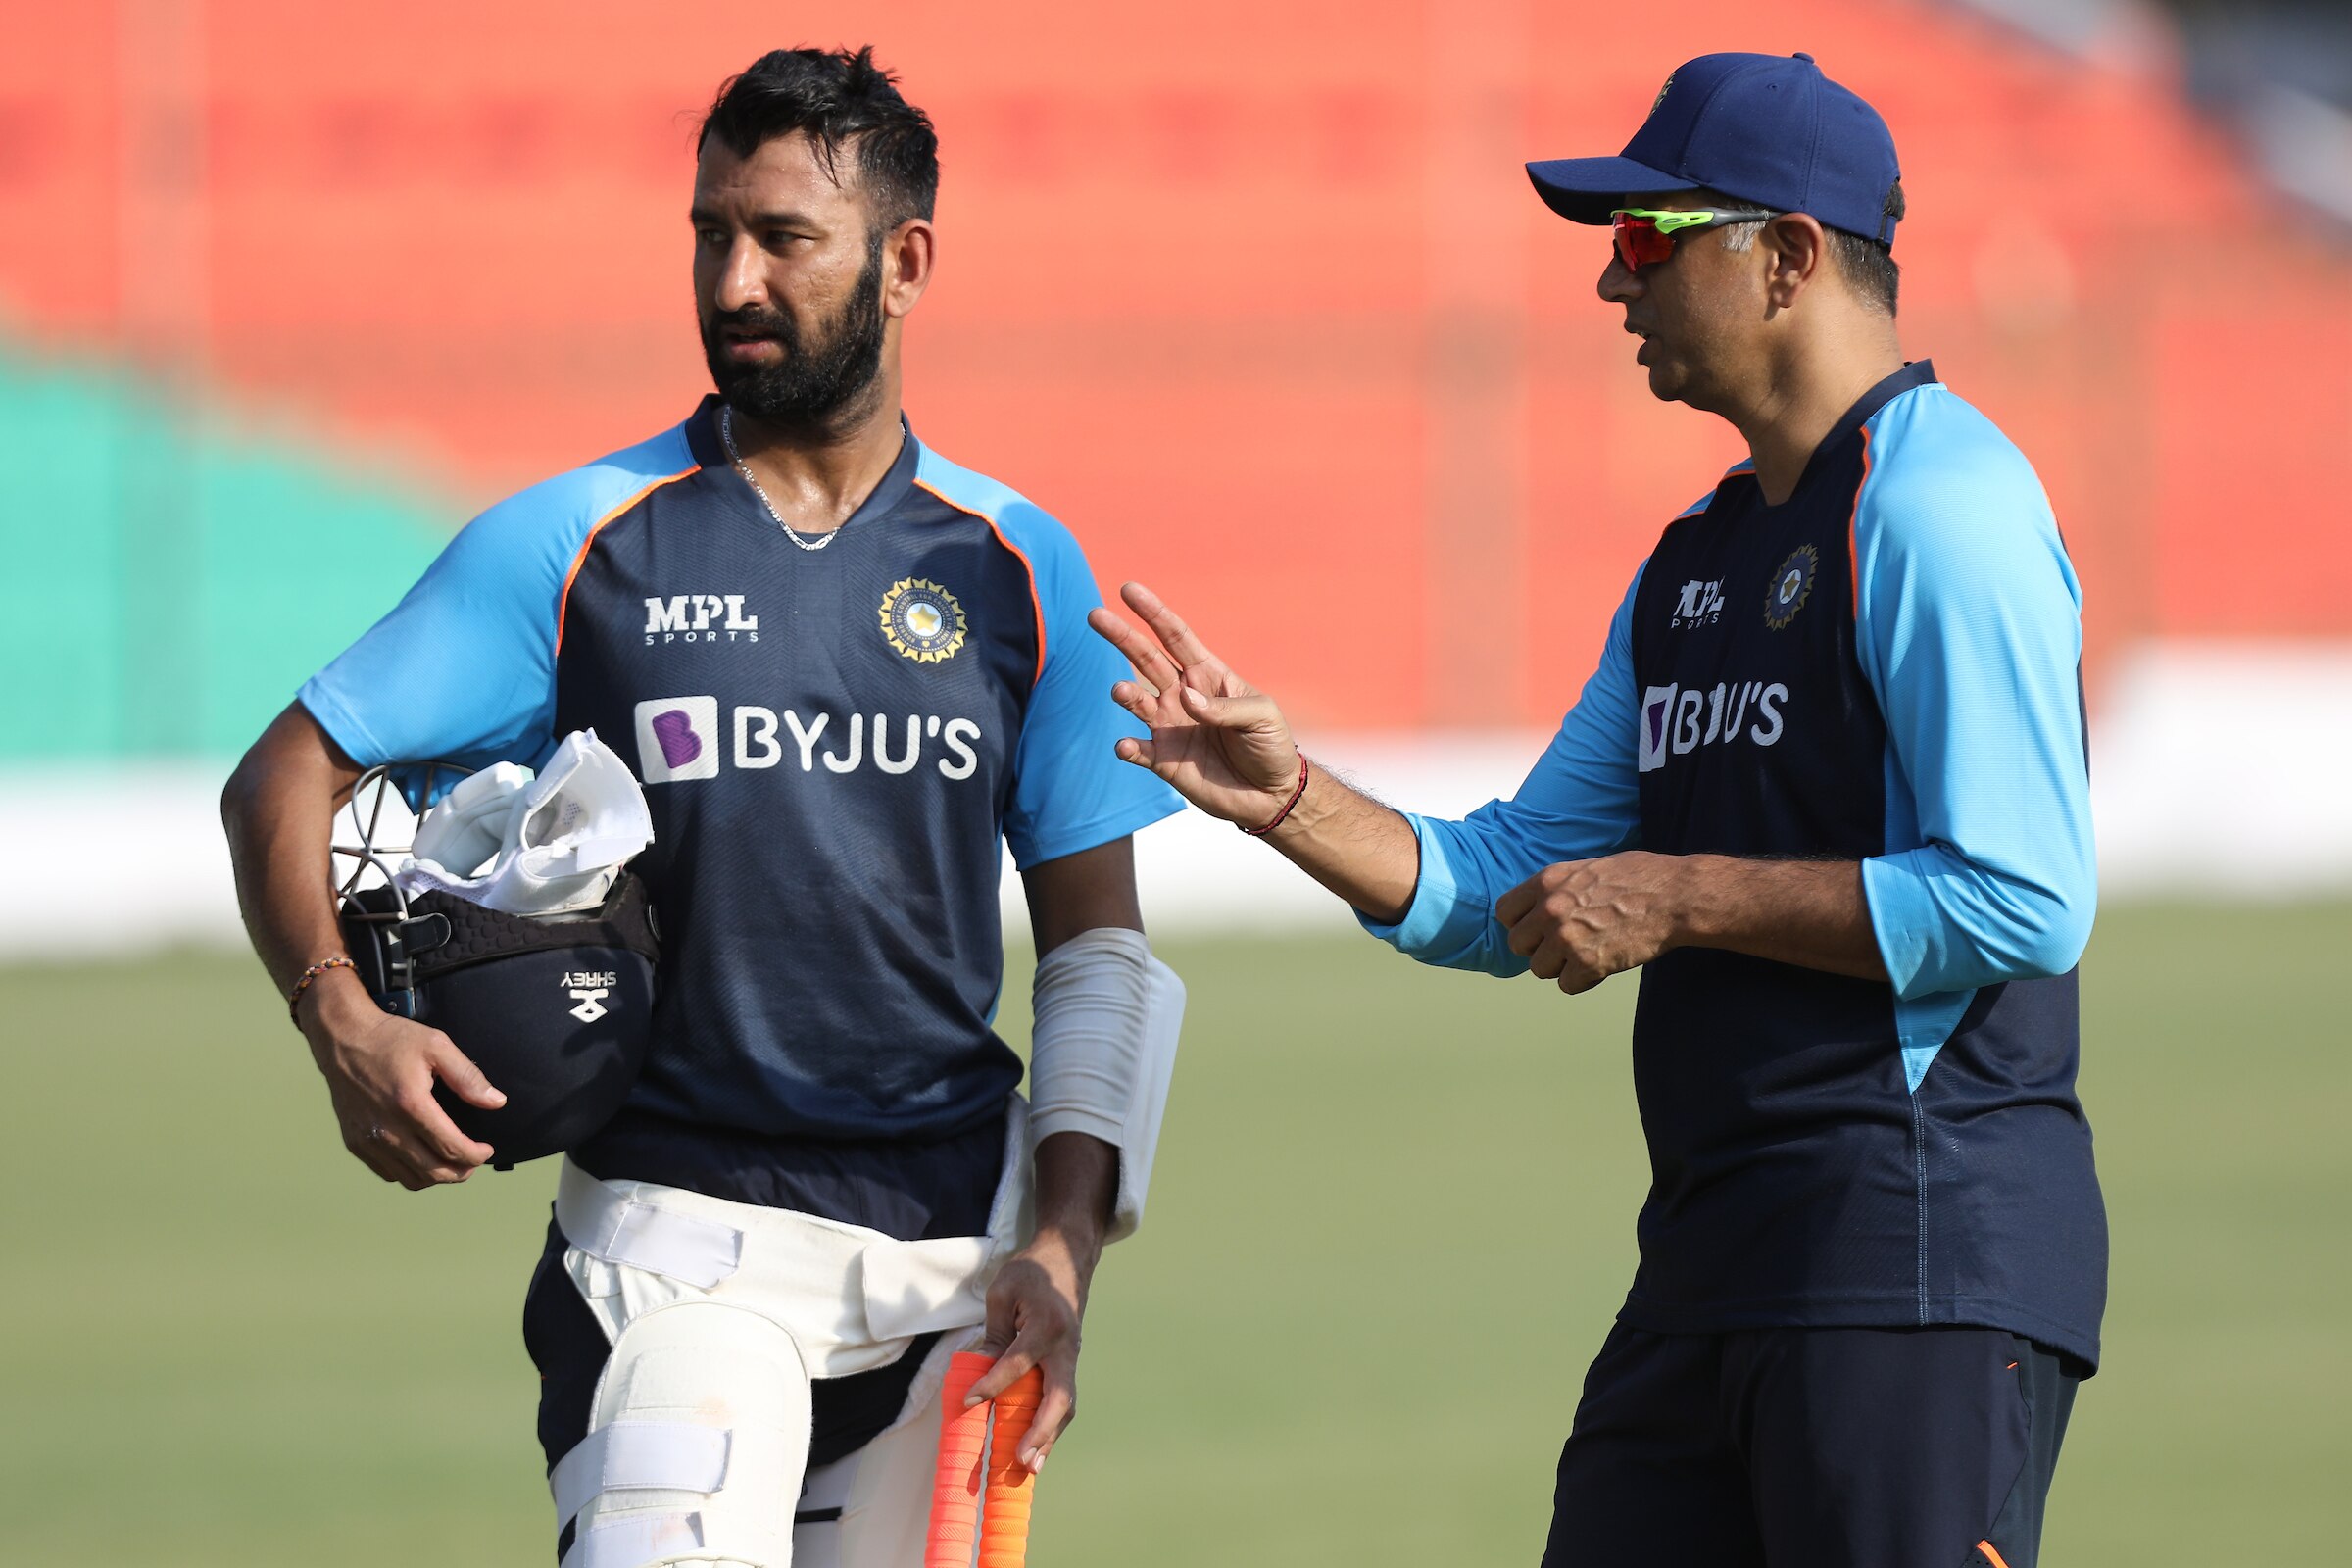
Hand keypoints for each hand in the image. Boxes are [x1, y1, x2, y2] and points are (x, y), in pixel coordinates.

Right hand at [300, 973, 505, 1186]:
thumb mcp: (437, 1046)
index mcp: (411, 1105)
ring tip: (451, 1162)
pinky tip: (422, 1157)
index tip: (487, 1150)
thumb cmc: (392, 1040)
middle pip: (434, 1171)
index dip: (476, 1156)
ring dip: (437, 1176)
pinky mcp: (355, 1142)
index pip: (451, 1148)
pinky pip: (389, 1173)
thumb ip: (468, 1077)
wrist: (343, 1038)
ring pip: (412, 1179)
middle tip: (474, 1161)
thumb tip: (497, 1102)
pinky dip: (411, 1172)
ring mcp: (367, 1139)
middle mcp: (387, 1129)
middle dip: (462, 1172)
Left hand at [966, 1225, 1100, 1472]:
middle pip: (1059, 1396)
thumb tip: (984, 1373)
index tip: (969, 1402)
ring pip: (1066, 1404)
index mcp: (1045, 1325)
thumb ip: (995, 1333)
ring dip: (1049, 1437)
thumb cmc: (1031, 1272)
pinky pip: (1063, 1399)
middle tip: (1022, 1460)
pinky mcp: (1068, 1364)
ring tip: (1030, 1467)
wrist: (1067, 1259)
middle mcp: (1064, 1347)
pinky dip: (1051, 1425)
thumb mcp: (1002, 1291)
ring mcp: (1071, 1357)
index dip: (992, 1385)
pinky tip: (1036, 1448)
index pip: (1017, 1363)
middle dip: (1041, 1431)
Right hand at [1088, 582, 1302, 829]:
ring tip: (1120, 690)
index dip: (1153, 613)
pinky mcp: (1163, 761)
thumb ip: (1225, 706)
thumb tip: (1185, 697)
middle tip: (1094, 615)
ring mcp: (1170, 727)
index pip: (1176, 637)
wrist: (1270, 796)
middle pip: (1145, 659)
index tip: (1128, 590)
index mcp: (1208, 675)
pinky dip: (1128, 748)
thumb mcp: (1261, 717)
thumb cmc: (1271, 746)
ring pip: (1136, 701)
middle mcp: (1182, 695)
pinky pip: (1138, 751)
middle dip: (1121, 636)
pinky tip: (1126, 746)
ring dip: (1125, 693)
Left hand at [1495, 851, 1688, 993]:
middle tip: (1564, 944)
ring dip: (1561, 966)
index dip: (1520, 923)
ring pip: (1540, 969)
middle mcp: (1550, 910)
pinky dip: (1583, 980)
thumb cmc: (1639, 877)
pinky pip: (1567, 985)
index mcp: (1547, 882)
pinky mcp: (1588, 964)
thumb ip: (1558, 887)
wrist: (1674, 896)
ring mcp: (1567, 939)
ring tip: (1586, 953)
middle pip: (1518, 945)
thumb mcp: (1587, 867)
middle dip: (1538, 947)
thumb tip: (1538, 904)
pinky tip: (1601, 965)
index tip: (1536, 928)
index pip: (1505, 913)